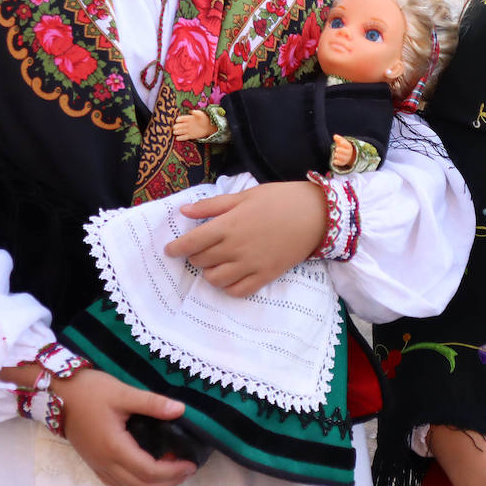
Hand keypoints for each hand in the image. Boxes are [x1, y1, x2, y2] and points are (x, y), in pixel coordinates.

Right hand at [56, 369, 198, 485]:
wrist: (57, 392)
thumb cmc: (88, 391)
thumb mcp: (122, 392)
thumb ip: (152, 403)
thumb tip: (180, 410)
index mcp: (114, 448)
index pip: (149, 471)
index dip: (173, 471)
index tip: (190, 463)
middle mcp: (106, 463)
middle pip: (141, 485)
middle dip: (168, 482)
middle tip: (186, 469)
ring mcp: (98, 465)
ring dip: (152, 485)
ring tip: (170, 469)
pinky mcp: (93, 462)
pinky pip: (117, 483)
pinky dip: (135, 483)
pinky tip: (145, 471)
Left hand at [165, 181, 326, 296]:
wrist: (315, 214)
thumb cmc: (279, 199)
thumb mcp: (244, 195)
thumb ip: (212, 206)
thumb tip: (184, 211)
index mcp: (229, 225)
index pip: (192, 242)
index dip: (176, 248)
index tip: (169, 250)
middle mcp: (236, 248)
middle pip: (202, 260)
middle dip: (194, 256)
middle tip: (198, 250)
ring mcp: (250, 264)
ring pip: (216, 279)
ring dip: (209, 272)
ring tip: (214, 262)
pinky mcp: (265, 276)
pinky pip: (238, 291)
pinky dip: (227, 287)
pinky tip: (229, 276)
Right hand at [172, 110, 212, 141]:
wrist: (209, 126)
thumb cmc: (204, 119)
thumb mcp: (200, 114)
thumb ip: (196, 113)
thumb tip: (191, 111)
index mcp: (187, 118)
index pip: (181, 119)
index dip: (178, 120)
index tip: (177, 120)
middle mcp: (186, 124)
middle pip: (179, 126)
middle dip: (176, 127)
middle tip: (174, 128)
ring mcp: (188, 130)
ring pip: (180, 131)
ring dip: (177, 132)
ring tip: (175, 132)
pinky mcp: (190, 136)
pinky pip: (184, 137)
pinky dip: (180, 138)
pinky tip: (177, 138)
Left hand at [330, 135, 355, 169]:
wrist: (347, 155)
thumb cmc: (343, 147)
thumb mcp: (341, 142)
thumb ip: (338, 139)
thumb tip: (335, 136)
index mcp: (348, 147)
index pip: (347, 145)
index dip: (344, 144)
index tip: (341, 142)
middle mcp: (348, 153)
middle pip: (346, 152)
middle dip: (341, 150)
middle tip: (337, 149)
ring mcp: (346, 158)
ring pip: (344, 158)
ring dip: (339, 156)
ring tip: (335, 154)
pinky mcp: (343, 162)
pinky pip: (341, 163)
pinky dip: (338, 162)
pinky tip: (334, 161)